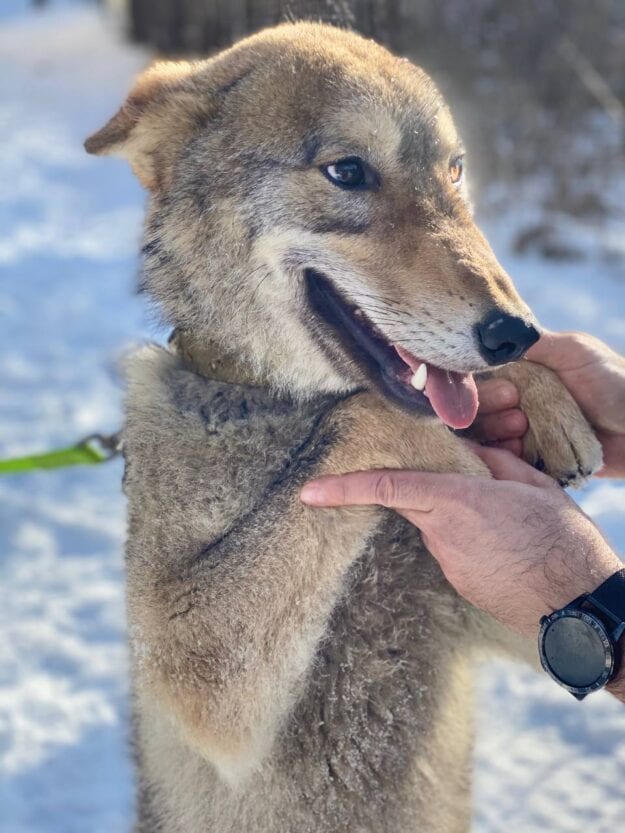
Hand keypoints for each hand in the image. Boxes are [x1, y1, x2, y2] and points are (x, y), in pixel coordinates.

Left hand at [300, 447, 622, 640]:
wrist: (579, 606)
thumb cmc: (561, 541)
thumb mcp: (533, 485)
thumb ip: (494, 463)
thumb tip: (471, 454)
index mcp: (455, 502)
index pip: (387, 487)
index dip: (343, 487)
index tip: (309, 491)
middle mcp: (441, 534)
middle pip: (411, 500)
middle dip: (419, 486)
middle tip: (461, 485)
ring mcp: (449, 563)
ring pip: (435, 524)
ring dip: (454, 513)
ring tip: (505, 517)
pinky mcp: (460, 583)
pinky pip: (451, 548)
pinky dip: (466, 537)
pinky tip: (503, 541)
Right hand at [473, 331, 624, 476]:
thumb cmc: (614, 383)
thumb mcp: (573, 350)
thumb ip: (530, 342)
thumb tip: (490, 331)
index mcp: (521, 372)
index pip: (480, 377)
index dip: (480, 385)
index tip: (508, 390)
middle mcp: (515, 400)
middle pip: (477, 407)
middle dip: (489, 410)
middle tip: (518, 412)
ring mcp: (521, 430)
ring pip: (485, 434)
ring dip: (497, 432)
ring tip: (523, 429)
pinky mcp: (531, 458)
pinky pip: (504, 459)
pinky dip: (505, 456)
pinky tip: (520, 451)